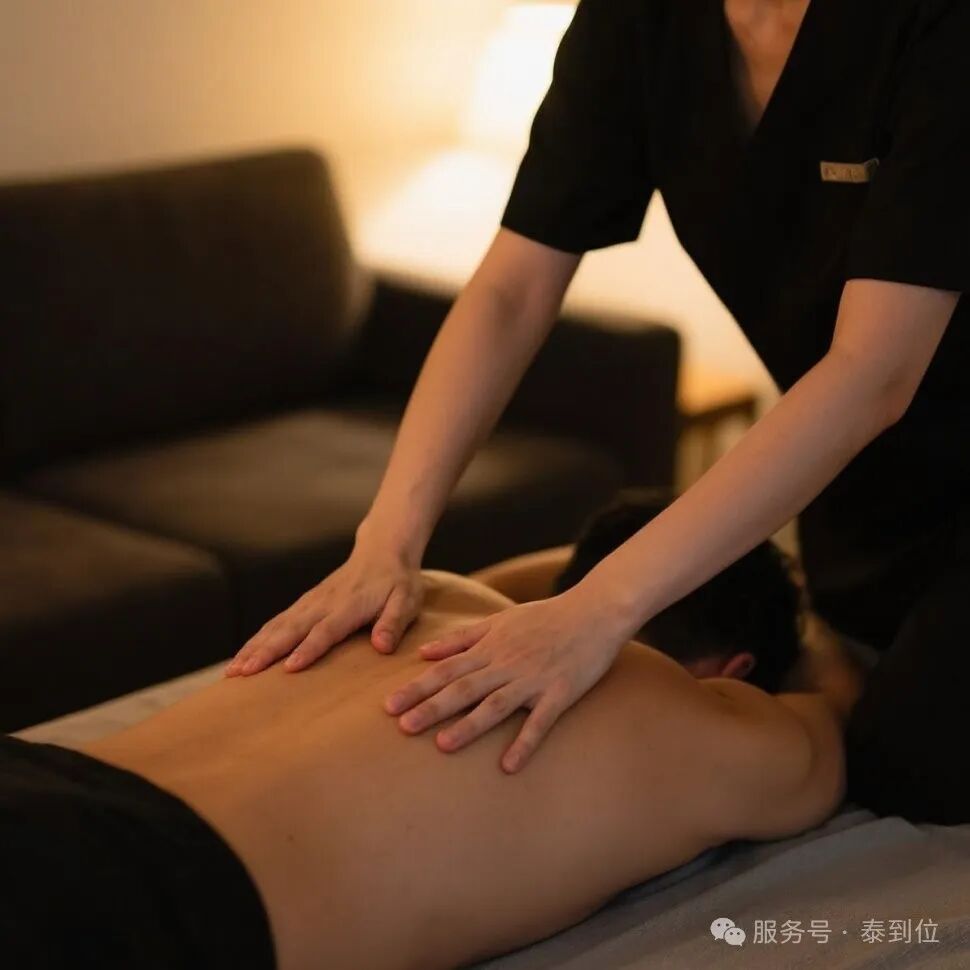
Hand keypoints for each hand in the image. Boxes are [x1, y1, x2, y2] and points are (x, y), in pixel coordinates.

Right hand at [225, 538, 423, 675]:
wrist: (382, 550)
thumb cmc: (397, 581)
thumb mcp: (406, 600)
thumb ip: (393, 622)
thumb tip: (381, 646)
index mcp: (350, 606)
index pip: (326, 630)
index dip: (308, 649)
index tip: (289, 667)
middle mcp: (324, 603)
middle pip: (291, 629)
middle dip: (265, 652)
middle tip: (242, 674)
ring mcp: (311, 602)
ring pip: (277, 626)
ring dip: (253, 647)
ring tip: (232, 672)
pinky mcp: (305, 603)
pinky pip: (276, 622)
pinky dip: (257, 639)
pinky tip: (242, 657)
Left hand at [383, 591, 627, 772]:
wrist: (594, 611)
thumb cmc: (545, 616)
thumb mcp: (499, 620)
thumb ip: (461, 637)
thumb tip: (423, 653)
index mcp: (491, 647)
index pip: (446, 670)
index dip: (417, 687)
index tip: (389, 705)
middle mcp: (507, 664)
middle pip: (463, 688)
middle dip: (431, 707)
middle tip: (402, 727)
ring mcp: (533, 679)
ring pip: (495, 705)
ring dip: (469, 726)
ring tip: (442, 745)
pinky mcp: (560, 693)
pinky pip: (540, 721)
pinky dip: (525, 743)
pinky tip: (508, 766)